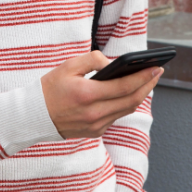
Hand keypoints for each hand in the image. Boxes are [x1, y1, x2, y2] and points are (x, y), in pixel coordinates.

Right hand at [40, 51, 161, 138]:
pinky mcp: (95, 132)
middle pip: (131, 100)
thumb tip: (113, 63)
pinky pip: (116, 116)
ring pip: (126, 110)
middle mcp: (94, 114)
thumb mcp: (68, 66)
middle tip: (158, 72)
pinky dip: (125, 104)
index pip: (125, 86)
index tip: (156, 67)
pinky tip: (129, 93)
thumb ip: (93, 60)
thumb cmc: (50, 88)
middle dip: (148, 85)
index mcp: (87, 95)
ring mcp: (96, 126)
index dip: (144, 77)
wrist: (34, 116)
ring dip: (139, 95)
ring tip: (147, 80)